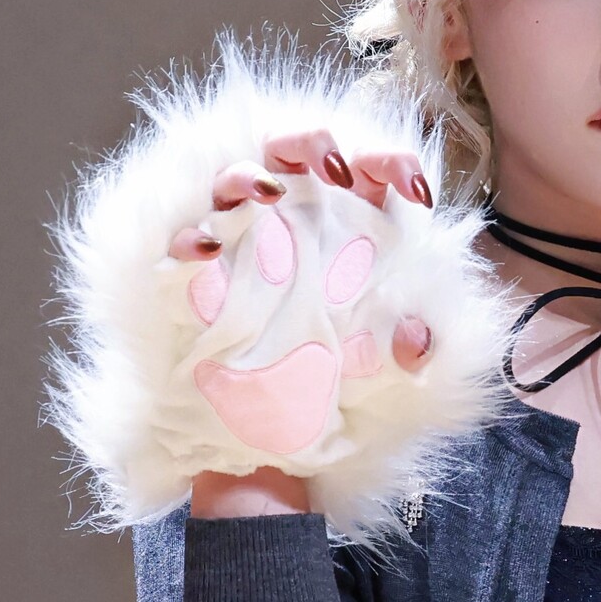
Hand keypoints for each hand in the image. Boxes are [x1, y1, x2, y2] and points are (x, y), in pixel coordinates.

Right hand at [176, 129, 439, 515]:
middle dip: (314, 143)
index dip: (392, 164)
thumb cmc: (339, 404)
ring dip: (246, 174)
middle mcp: (297, 227)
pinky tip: (202, 247)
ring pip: (236, 179)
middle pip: (298, 154)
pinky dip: (189, 237)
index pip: (372, 174)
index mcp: (353, 234)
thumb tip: (417, 338)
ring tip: (263, 190)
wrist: (276, 457)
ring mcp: (243, 245)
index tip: (413, 190)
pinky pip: (182, 242)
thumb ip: (418, 359)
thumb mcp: (395, 387)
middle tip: (333, 170)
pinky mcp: (195, 279)